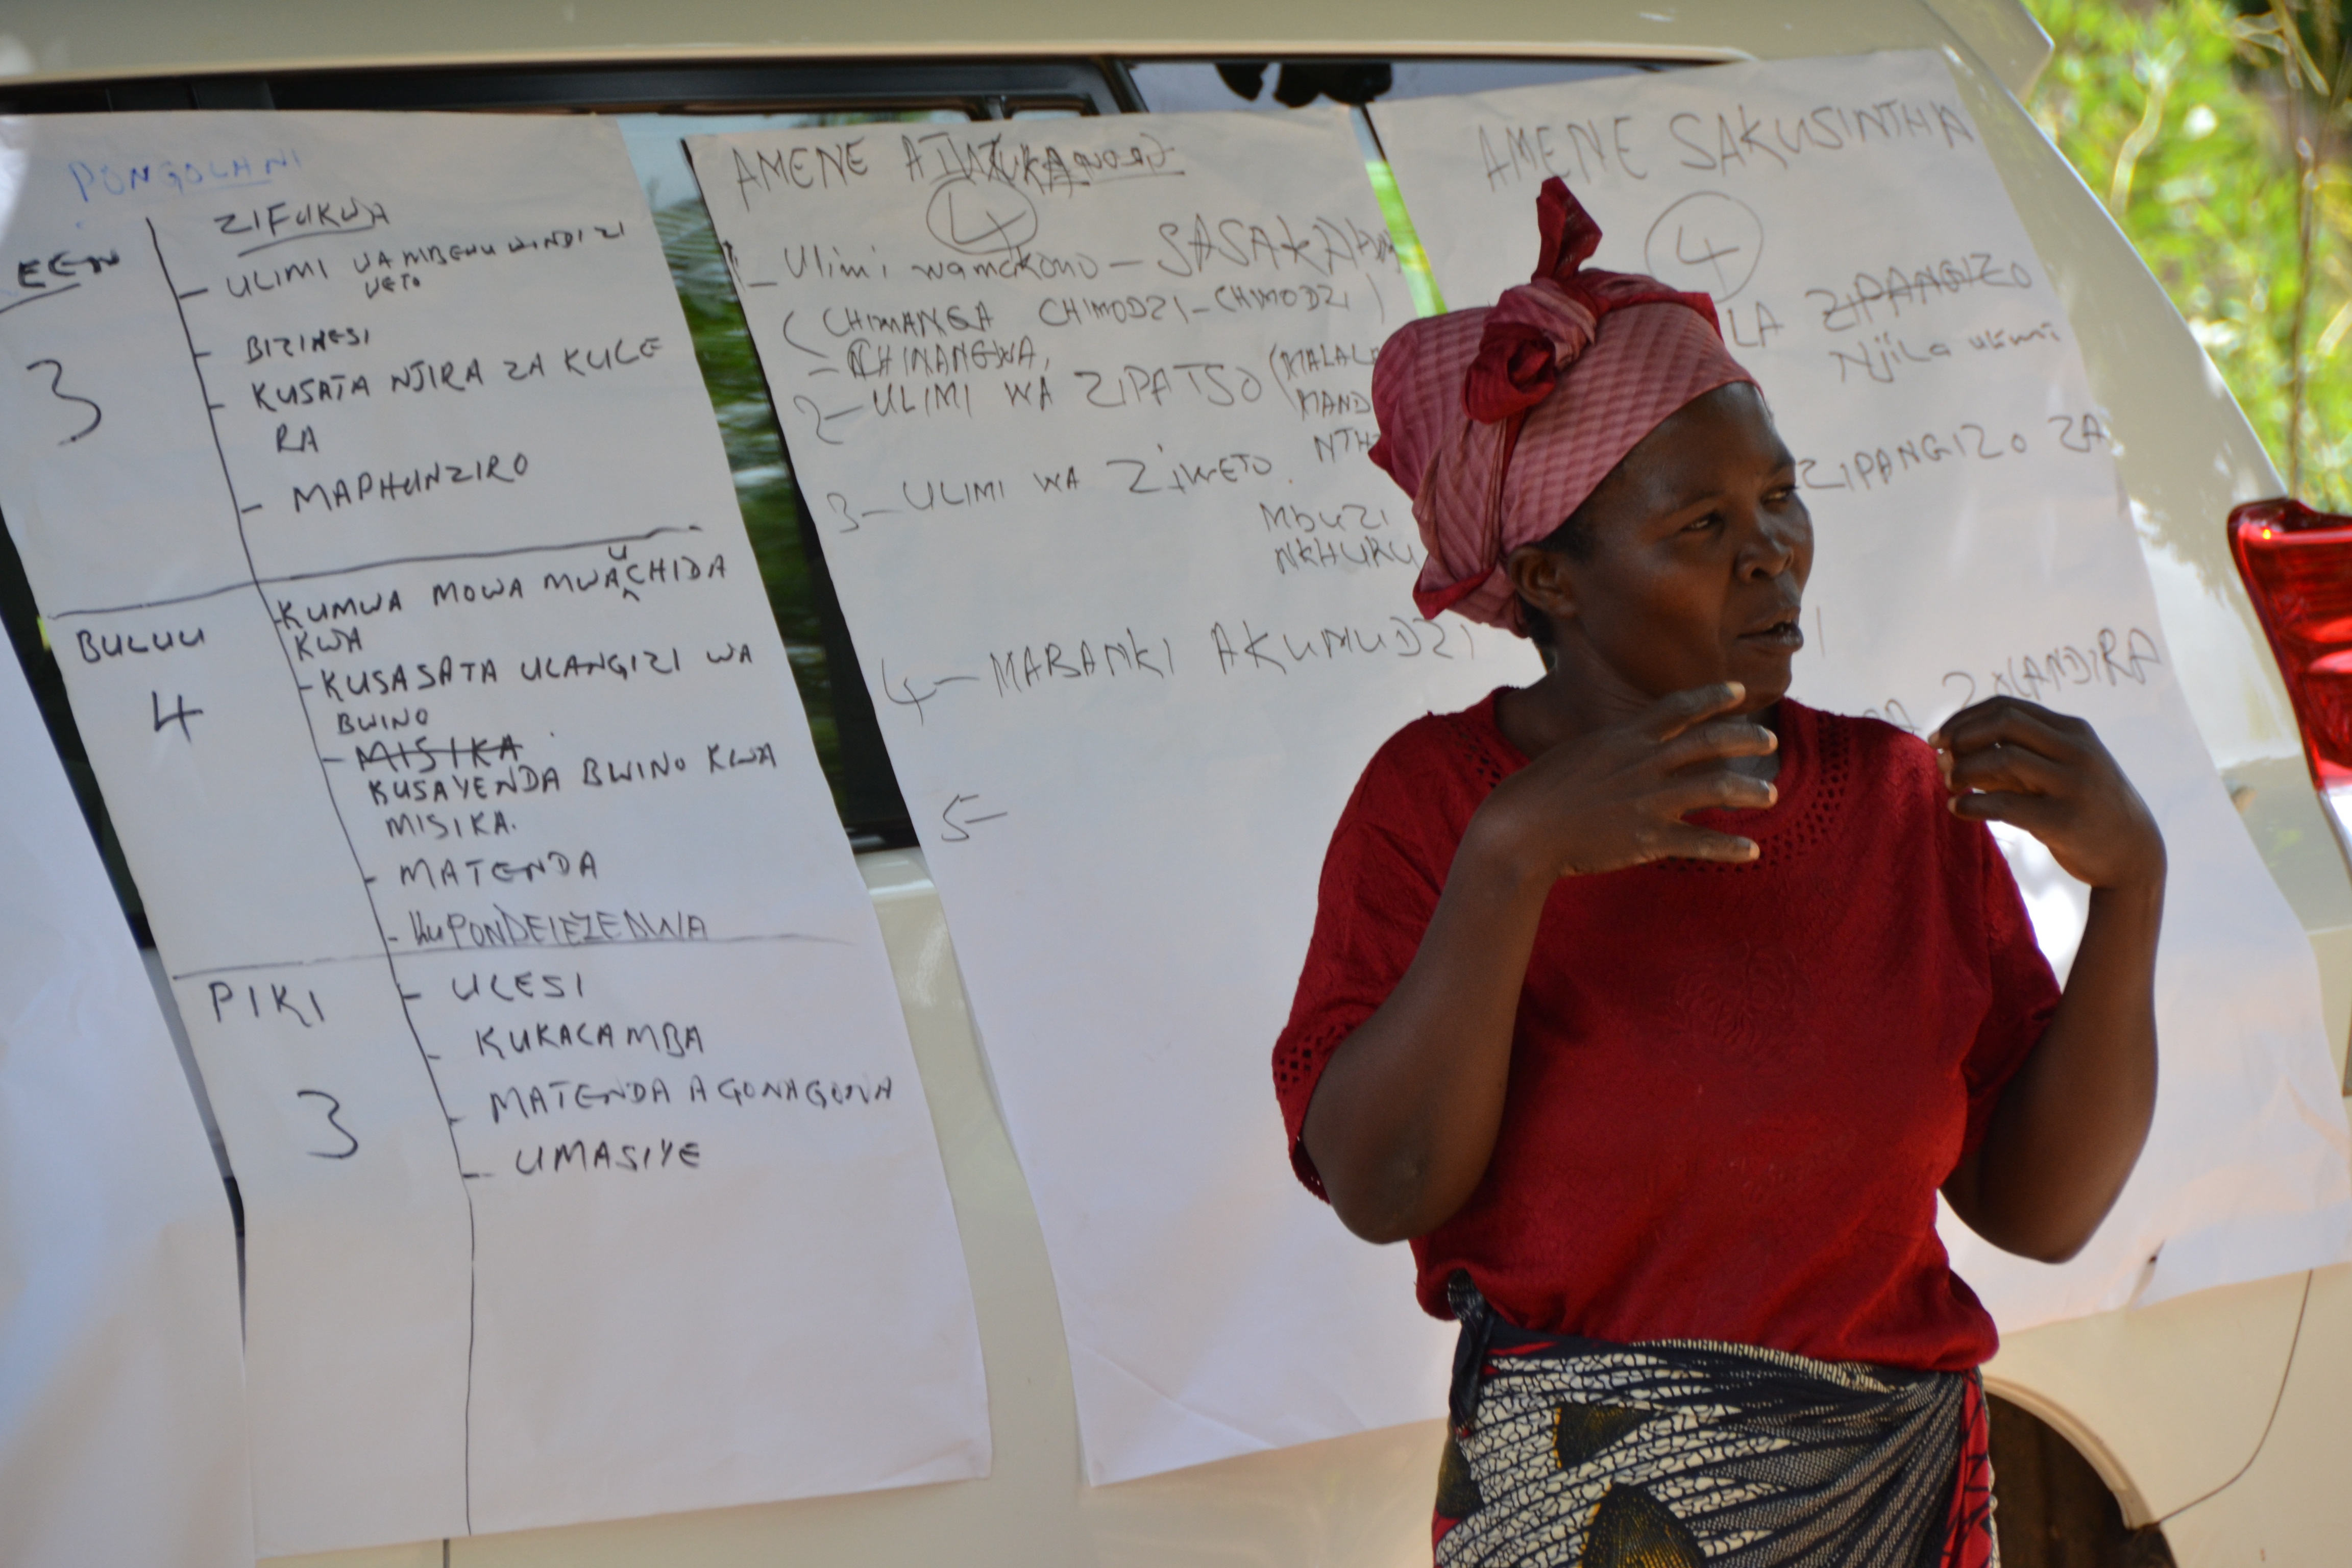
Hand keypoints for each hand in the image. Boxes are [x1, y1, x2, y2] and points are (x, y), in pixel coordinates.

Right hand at [1470, 683, 1778, 880]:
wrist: (1520, 830)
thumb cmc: (1537, 793)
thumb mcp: (1577, 755)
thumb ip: (1610, 749)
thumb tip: (1625, 747)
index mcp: (1624, 739)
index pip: (1678, 708)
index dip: (1712, 697)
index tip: (1739, 692)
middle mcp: (1643, 762)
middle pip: (1709, 741)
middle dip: (1745, 737)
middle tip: (1769, 740)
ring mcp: (1648, 799)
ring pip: (1716, 787)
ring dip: (1750, 791)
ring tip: (1770, 796)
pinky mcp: (1647, 838)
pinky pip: (1700, 840)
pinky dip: (1730, 847)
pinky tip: (1752, 851)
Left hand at [1930, 698, 2163, 891]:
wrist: (2133, 855)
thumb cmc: (2083, 808)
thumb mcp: (2056, 772)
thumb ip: (2011, 758)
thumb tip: (1947, 752)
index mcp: (2073, 730)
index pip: (2007, 707)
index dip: (1965, 718)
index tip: (1939, 736)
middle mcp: (2077, 750)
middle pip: (2004, 722)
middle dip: (1961, 735)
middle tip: (1938, 757)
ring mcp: (2074, 784)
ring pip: (2004, 758)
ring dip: (1963, 769)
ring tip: (1949, 785)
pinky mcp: (2065, 820)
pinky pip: (2006, 806)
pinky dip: (1972, 805)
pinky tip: (1957, 809)